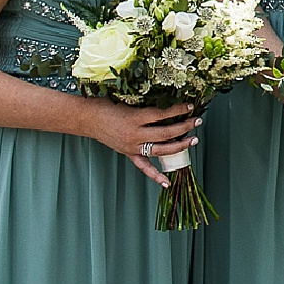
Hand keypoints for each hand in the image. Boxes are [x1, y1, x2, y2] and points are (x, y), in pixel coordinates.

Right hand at [84, 100, 198, 186]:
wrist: (87, 118)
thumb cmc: (106, 106)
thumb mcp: (128, 101)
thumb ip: (146, 105)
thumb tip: (168, 103)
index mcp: (135, 118)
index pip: (163, 114)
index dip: (178, 110)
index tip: (190, 105)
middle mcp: (135, 134)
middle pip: (166, 133)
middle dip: (184, 127)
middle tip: (197, 121)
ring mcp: (132, 146)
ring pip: (160, 150)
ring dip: (179, 146)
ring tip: (193, 141)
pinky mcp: (128, 153)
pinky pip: (143, 167)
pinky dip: (155, 175)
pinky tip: (166, 182)